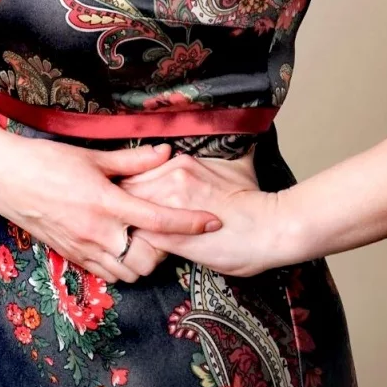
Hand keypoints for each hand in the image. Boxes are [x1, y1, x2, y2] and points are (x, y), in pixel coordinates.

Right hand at [0, 126, 222, 283]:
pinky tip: (122, 242)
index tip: (213, 222)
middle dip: (165, 250)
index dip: (190, 223)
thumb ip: (133, 160)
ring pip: (127, 273)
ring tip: (147, 236)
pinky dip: (121, 265)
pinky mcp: (70, 256)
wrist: (5, 179)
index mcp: (106, 204)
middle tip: (169, 228)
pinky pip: (106, 273)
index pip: (159, 221)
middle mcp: (97, 233)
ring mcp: (82, 249)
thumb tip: (165, 152)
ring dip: (143, 260)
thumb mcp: (93, 156)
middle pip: (147, 261)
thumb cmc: (47, 161)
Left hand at [117, 149, 281, 277]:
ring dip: (126, 223)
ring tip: (122, 234)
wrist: (270, 228)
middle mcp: (172, 179)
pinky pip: (142, 238)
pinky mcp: (174, 236)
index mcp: (182, 163)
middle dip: (119, 203)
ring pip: (131, 213)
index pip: (137, 169)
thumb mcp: (233, 166)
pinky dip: (137, 244)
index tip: (125, 195)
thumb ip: (215, 156)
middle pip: (127, 189)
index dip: (129, 183)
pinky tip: (136, 250)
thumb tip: (229, 136)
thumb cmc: (253, 199)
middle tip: (115, 216)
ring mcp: (171, 208)